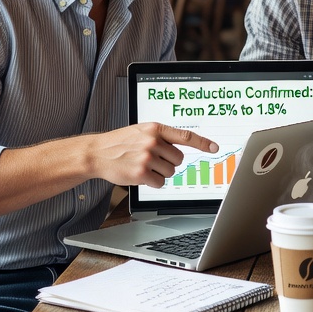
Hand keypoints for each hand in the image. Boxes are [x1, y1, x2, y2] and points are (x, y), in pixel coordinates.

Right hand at [86, 123, 218, 189]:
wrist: (98, 152)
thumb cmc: (121, 142)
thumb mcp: (142, 131)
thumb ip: (161, 136)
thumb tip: (182, 146)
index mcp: (156, 129)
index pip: (185, 136)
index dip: (202, 143)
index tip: (214, 147)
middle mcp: (153, 141)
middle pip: (179, 159)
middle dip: (169, 162)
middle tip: (154, 160)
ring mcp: (147, 157)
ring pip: (170, 172)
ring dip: (160, 173)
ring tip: (144, 165)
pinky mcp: (141, 172)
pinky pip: (160, 182)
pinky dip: (153, 182)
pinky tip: (141, 175)